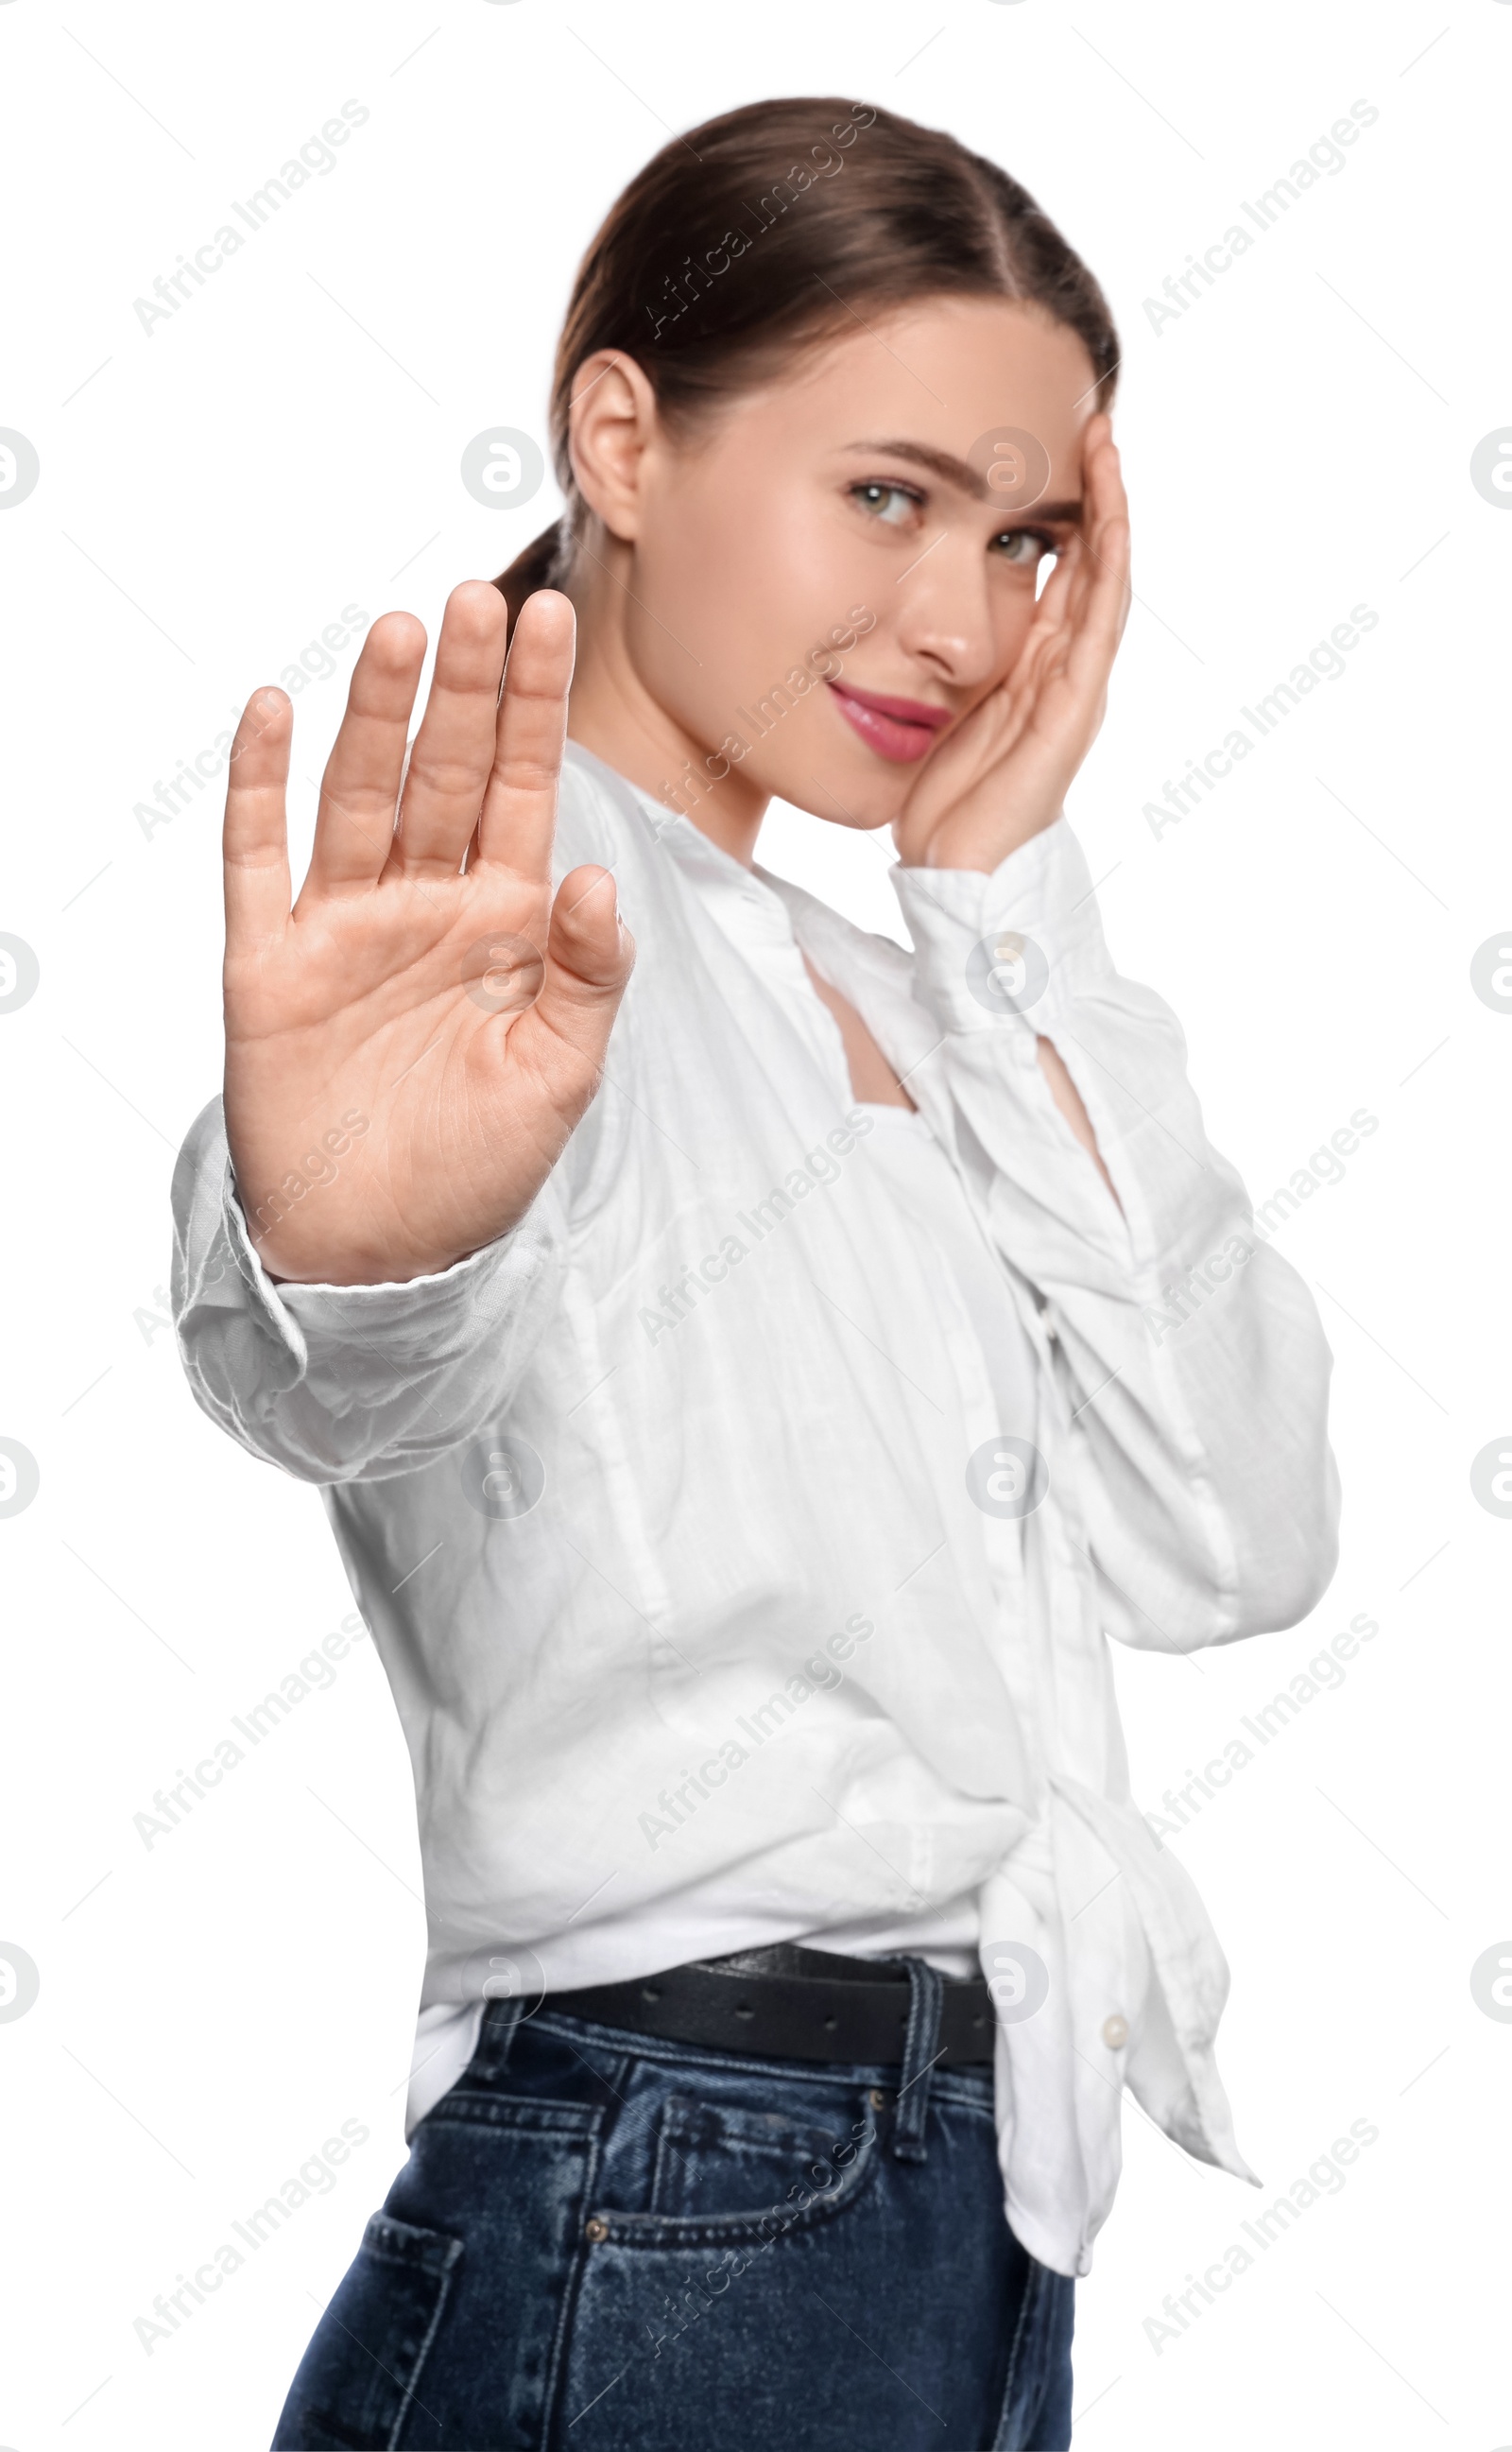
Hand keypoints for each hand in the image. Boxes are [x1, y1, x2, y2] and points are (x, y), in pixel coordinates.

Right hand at [221, 582, 633, 1284]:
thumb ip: (586, 976)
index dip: (537, 706)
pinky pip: (258, 860)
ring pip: (360, 795)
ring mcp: (344, 925)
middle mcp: (425, 905)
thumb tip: (592, 875)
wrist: (380, 1253)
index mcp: (505, 922)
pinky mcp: (270, 962)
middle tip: (480, 598)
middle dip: (465, 688)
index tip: (554, 619)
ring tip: (402, 635)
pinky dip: (261, 788)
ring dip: (377, 716)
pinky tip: (275, 712)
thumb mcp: (560, 1075)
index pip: (526, 789)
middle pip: (446, 772)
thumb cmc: (480, 1167)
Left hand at [891, 415, 1131, 873]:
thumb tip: (908, 618)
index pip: (1060, 574)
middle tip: (1092, 422)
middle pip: (1091, 563)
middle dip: (1095, 493)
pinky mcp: (1072, 711)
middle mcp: (1063, 673)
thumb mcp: (936, 713)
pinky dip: (1105, 565)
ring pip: (1104, 580)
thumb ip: (941, 665)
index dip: (1064, 512)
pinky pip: (1099, 624)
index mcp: (1033, 671)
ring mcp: (1074, 690)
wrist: (958, 878)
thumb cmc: (945, 809)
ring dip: (1108, 511)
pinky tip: (1104, 517)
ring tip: (1105, 445)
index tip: (1051, 448)